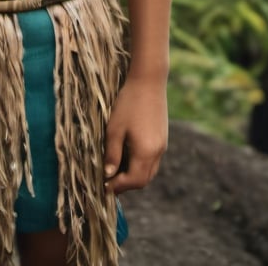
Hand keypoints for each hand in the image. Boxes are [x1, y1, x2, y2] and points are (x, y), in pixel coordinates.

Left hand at [103, 76, 167, 194]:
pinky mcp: (163, 138)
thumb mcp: (114, 128)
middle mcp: (158, 152)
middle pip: (143, 180)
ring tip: (117, 170)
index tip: (104, 186)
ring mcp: (162, 145)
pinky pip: (153, 160)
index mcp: (146, 152)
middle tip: (109, 181)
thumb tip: (108, 175)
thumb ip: (112, 154)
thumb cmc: (129, 103)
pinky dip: (141, 165)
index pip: (134, 181)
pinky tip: (128, 156)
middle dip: (126, 184)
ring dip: (134, 176)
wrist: (149, 81)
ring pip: (150, 171)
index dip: (118, 186)